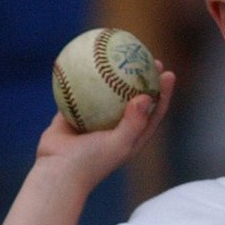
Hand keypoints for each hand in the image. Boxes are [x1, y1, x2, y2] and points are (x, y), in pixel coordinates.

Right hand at [35, 65, 175, 188]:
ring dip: (112, 72)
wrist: (57, 172)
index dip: (163, 92)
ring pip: (106, 92)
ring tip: (116, 52)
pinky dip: (80, 78)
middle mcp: (115, 127)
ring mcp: (93, 120)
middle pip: (133, 96)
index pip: (154, 111)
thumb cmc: (91, 162)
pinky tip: (82, 57)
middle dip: (142, 76)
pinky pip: (77, 92)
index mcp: (132, 136)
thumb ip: (135, 122)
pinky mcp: (73, 115)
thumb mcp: (119, 144)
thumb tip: (147, 97)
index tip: (167, 73)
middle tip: (146, 56)